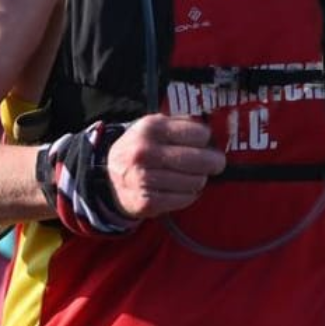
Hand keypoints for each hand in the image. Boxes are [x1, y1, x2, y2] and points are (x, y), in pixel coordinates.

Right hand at [106, 114, 225, 218]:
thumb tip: (213, 133)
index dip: (207, 140)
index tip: (205, 143)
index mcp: (150, 128)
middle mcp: (145, 152)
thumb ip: (183, 123)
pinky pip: (185, 199)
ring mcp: (144, 179)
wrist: (108, 176)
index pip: (199, 134)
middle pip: (200, 160)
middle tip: (215, 163)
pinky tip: (182, 189)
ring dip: (199, 180)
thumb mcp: (155, 126)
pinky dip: (189, 195)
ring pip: (196, 182)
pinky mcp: (147, 202)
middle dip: (213, 163)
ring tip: (192, 176)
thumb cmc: (141, 148)